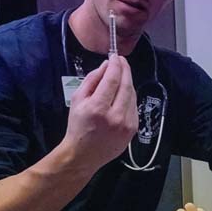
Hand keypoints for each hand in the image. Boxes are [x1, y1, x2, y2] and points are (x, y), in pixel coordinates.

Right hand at [62, 55, 137, 169]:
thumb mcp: (77, 100)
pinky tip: (123, 93)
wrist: (83, 154)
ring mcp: (127, 124)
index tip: (115, 56)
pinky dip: (129, 96)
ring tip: (121, 75)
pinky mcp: (133, 129)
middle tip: (121, 60)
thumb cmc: (78, 126)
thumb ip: (92, 80)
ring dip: (128, 82)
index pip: (112, 79)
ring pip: (132, 94)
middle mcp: (115, 116)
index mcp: (98, 108)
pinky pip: (134, 106)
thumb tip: (106, 65)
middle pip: (126, 85)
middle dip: (125, 69)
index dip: (115, 65)